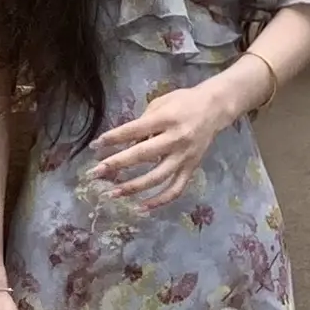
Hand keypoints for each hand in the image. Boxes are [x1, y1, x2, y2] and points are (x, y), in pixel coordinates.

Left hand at [83, 76, 241, 211]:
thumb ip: (143, 123)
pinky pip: (175, 189)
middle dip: (117, 165)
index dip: (114, 138)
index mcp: (166, 118)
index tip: (95, 146)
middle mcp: (176, 139)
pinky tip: (141, 207)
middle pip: (143, 155)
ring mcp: (184, 156)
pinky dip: (159, 201)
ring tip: (112, 193)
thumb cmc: (183, 102)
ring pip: (157, 177)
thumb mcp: (160, 103)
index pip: (135, 130)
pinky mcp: (191, 168)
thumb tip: (125, 144)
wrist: (214, 108)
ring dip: (133, 187)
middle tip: (95, 173)